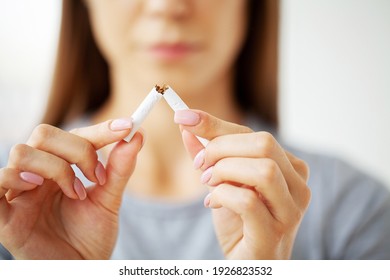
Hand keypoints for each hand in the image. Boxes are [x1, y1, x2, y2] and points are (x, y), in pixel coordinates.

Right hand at [0, 119, 143, 258]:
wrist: (81, 269)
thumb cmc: (91, 236)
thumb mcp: (109, 200)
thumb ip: (120, 169)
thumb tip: (138, 136)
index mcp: (61, 168)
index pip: (74, 135)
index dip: (99, 129)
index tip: (127, 126)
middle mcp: (38, 175)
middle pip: (44, 134)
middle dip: (77, 150)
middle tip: (98, 175)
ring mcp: (19, 192)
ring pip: (22, 152)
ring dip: (56, 168)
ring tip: (76, 193)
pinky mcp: (4, 215)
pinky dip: (16, 178)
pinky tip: (37, 188)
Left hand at [175, 110, 310, 258]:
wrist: (248, 263)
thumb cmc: (240, 221)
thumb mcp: (223, 181)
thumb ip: (208, 153)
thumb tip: (187, 123)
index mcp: (290, 167)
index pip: (254, 134)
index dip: (216, 124)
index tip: (184, 116)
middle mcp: (298, 185)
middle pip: (264, 144)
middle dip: (221, 148)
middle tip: (200, 165)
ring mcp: (290, 210)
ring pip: (263, 170)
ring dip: (224, 171)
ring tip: (208, 183)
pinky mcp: (274, 233)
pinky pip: (247, 201)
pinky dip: (222, 196)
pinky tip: (213, 203)